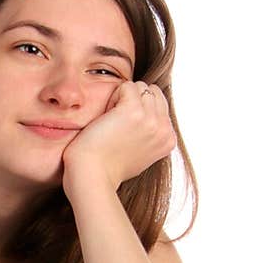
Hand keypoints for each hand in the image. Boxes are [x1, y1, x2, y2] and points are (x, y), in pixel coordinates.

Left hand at [62, 81, 176, 189]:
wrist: (93, 176)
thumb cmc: (108, 168)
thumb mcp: (141, 154)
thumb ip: (151, 135)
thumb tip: (152, 116)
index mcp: (169, 139)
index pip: (159, 104)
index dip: (139, 111)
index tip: (125, 133)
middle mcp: (164, 130)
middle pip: (152, 92)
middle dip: (133, 101)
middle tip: (117, 125)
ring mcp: (152, 120)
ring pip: (140, 87)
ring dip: (122, 99)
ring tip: (111, 122)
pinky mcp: (135, 111)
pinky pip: (126, 86)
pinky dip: (113, 97)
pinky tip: (106, 118)